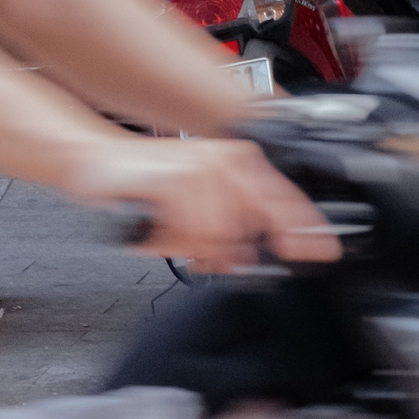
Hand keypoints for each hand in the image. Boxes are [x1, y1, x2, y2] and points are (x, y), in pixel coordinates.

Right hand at [65, 136, 339, 271]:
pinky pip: (188, 230)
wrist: (96, 163)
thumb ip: (229, 230)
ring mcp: (200, 166)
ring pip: (219, 232)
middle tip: (206, 255)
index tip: (322, 252)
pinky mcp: (173, 179)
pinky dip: (174, 241)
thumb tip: (249, 259)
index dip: (306, 229)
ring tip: (170, 239)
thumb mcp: (196, 207)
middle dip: (229, 250)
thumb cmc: (145, 186)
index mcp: (239, 162)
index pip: (284, 198)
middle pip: (252, 222)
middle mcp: (225, 159)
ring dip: (193, 247)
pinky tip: (161, 234)